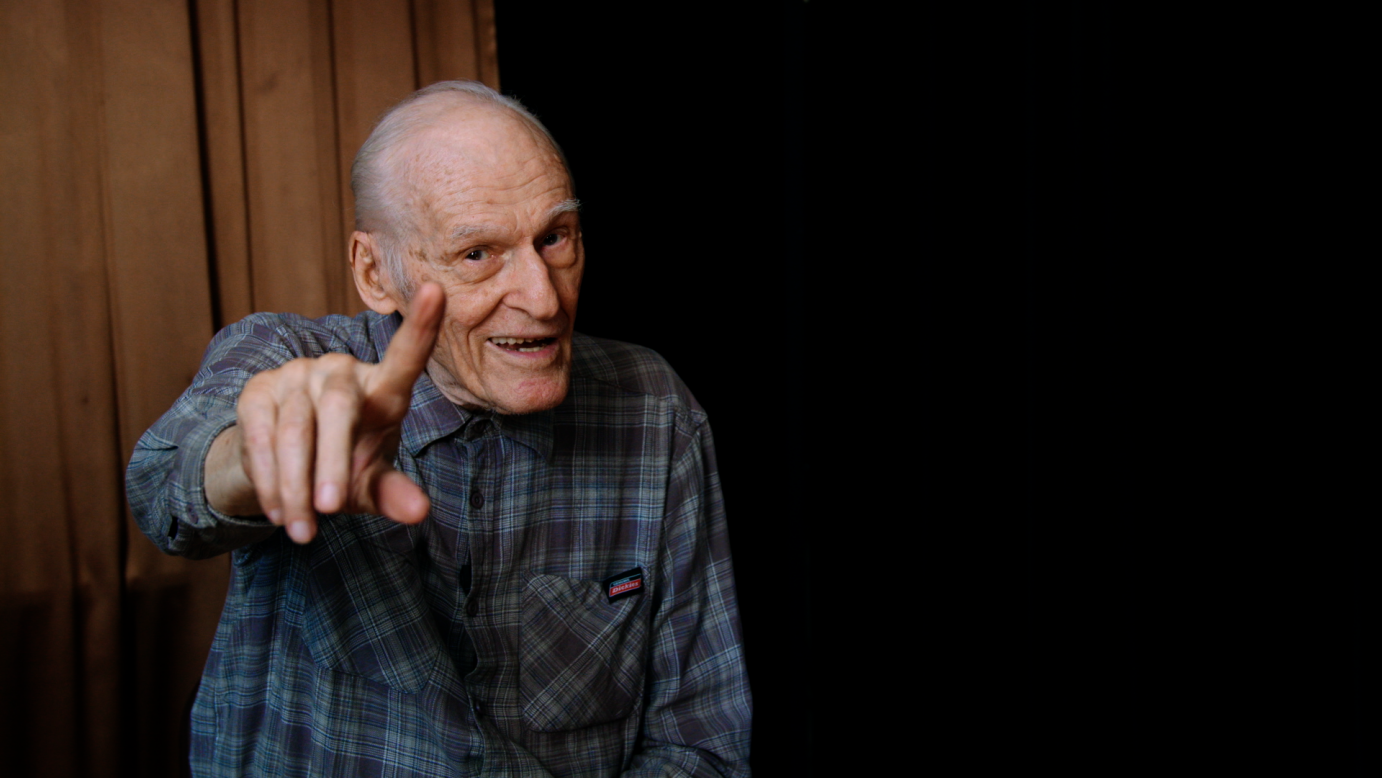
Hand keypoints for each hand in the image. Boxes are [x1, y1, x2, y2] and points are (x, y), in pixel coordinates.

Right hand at [205, 283, 444, 542]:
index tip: (438, 291)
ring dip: (296, 485)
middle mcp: (340, 371)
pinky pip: (261, 436)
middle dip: (334, 463)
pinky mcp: (257, 392)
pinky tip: (278, 512)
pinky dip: (270, 478)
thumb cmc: (341, 470)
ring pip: (295, 429)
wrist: (278, 471)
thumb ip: (393, 494)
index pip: (405, 357)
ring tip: (303, 531)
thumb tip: (419, 511)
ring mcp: (296, 376)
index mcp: (382, 389)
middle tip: (331, 510)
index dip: (421, 327)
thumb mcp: (370, 486)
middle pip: (338, 407)